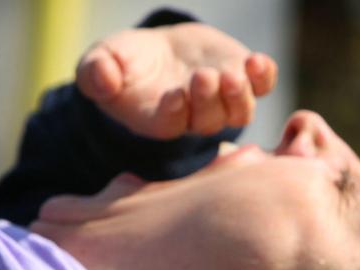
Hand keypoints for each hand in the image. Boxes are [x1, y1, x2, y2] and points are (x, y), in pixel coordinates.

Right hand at [76, 23, 277, 139]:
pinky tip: (257, 61)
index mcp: (159, 120)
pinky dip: (263, 77)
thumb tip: (101, 79)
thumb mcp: (100, 63)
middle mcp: (195, 118)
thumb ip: (96, 73)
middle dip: (207, 100)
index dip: (175, 113)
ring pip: (238, 110)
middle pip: (208, 120)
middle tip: (202, 77)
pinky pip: (261, 87)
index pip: (171, 125)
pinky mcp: (242, 79)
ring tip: (234, 74)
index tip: (174, 95)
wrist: (158, 53)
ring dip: (238, 94)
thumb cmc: (124, 64)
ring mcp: (222, 101)